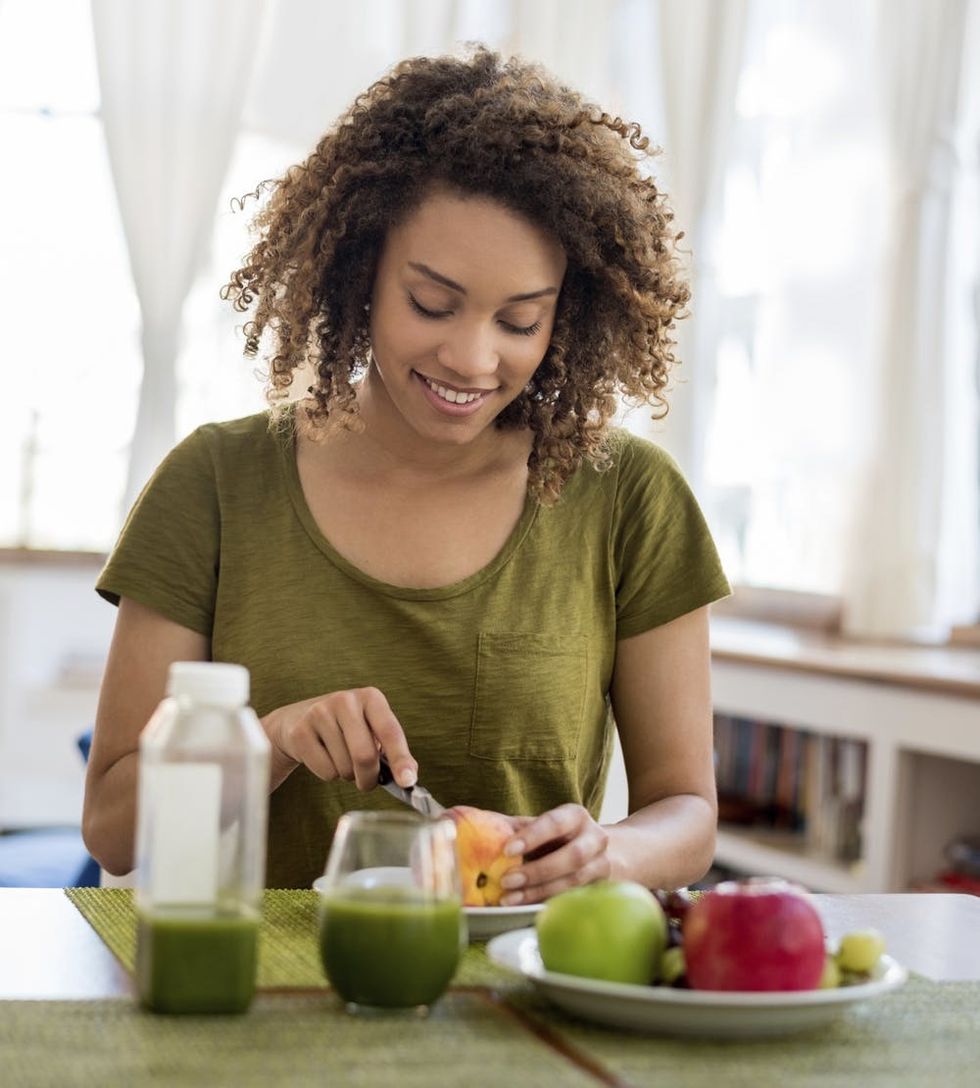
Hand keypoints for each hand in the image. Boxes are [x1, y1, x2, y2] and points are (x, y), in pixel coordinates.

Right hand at [262, 687, 417, 790]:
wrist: (297, 720)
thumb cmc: (345, 730)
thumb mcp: (369, 729)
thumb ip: (389, 750)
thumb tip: (408, 777)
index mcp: (371, 697)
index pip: (390, 731)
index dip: (401, 759)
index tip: (408, 781)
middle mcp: (346, 700)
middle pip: (365, 755)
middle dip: (369, 778)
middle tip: (367, 782)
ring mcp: (320, 713)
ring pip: (344, 768)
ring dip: (347, 775)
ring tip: (340, 758)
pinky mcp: (300, 731)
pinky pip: (325, 771)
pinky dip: (328, 774)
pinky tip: (322, 756)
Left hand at [497, 804, 610, 904]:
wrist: (596, 852)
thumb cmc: (557, 837)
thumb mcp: (540, 826)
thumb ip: (514, 827)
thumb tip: (474, 825)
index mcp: (576, 816)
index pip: (555, 823)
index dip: (532, 836)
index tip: (507, 850)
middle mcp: (594, 839)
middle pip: (572, 856)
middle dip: (538, 870)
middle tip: (506, 880)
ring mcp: (601, 865)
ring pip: (573, 881)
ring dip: (539, 891)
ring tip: (509, 898)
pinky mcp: (598, 888)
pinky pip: (573, 898)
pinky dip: (547, 902)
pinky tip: (524, 907)